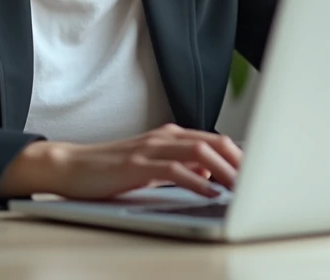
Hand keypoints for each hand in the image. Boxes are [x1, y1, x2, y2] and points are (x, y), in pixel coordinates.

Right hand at [0, 123, 242, 200]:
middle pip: (213, 142)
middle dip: (239, 161)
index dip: (239, 156)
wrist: (71, 166)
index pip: (214, 140)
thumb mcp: (152, 167)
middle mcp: (163, 137)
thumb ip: (181, 167)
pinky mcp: (136, 164)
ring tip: (241, 188)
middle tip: (258, 181)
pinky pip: (174, 169)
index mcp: (169, 136)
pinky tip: (209, 193)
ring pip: (199, 152)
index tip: (257, 173)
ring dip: (224, 170)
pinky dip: (196, 181)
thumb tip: (212, 175)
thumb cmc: (110, 170)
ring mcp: (149, 148)